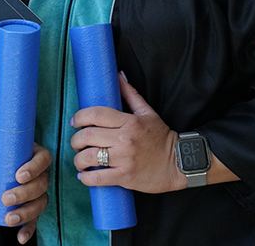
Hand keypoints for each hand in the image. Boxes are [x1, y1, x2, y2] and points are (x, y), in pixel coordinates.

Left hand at [0, 142, 51, 243]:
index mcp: (36, 155)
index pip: (43, 159)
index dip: (34, 168)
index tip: (18, 176)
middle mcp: (43, 174)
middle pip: (42, 184)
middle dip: (25, 194)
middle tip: (6, 199)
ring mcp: (40, 193)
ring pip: (40, 203)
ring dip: (26, 213)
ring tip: (9, 219)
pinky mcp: (35, 208)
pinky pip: (35, 220)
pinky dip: (28, 230)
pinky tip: (20, 238)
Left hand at [70, 73, 181, 193]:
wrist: (179, 164)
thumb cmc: (162, 138)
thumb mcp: (148, 113)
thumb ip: (130, 94)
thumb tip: (118, 75)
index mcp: (129, 122)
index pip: (96, 114)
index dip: (80, 117)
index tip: (75, 121)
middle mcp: (125, 139)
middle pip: (88, 135)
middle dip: (76, 139)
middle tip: (76, 142)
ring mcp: (124, 159)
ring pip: (89, 157)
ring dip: (78, 159)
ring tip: (80, 159)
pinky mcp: (125, 177)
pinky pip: (98, 178)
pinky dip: (86, 178)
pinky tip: (84, 175)